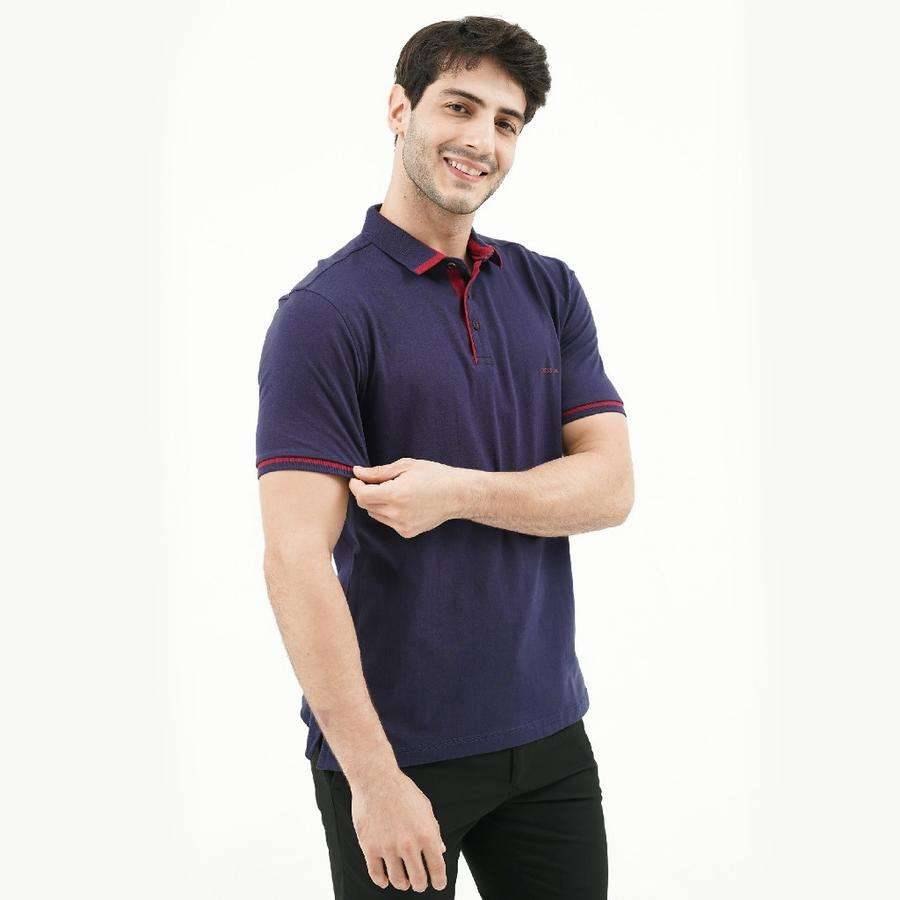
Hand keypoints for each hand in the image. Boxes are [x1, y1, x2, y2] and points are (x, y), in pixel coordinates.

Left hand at [349, 458, 467, 537]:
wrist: (458, 495)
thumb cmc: (434, 475)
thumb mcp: (406, 466)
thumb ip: (378, 472)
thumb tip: (357, 472)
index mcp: (395, 494)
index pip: (361, 495)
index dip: (356, 486)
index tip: (358, 478)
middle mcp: (397, 513)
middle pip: (366, 506)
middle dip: (365, 493)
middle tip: (375, 482)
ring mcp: (402, 525)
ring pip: (375, 514)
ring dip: (376, 503)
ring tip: (393, 491)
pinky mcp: (407, 532)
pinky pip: (387, 521)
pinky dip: (388, 512)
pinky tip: (403, 503)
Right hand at [349, 766, 447, 891]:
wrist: (376, 779)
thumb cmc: (402, 791)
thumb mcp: (425, 807)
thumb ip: (434, 830)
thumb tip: (441, 850)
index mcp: (426, 833)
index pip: (437, 868)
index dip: (439, 881)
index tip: (438, 884)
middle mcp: (408, 844)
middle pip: (418, 880)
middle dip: (421, 885)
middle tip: (419, 883)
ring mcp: (388, 847)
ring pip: (398, 881)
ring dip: (403, 883)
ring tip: (404, 880)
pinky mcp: (369, 847)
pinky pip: (376, 875)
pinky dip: (382, 881)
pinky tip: (385, 879)